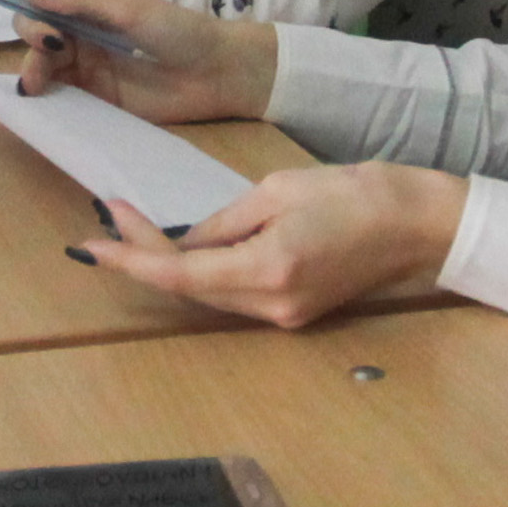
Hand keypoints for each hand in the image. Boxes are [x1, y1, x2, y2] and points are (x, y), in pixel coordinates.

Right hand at [6, 0, 271, 122]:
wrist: (217, 71)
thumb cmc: (177, 30)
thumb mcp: (128, 8)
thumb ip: (80, 2)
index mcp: (89, 13)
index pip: (43, 14)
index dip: (32, 22)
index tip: (43, 35)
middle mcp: (84, 42)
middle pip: (38, 45)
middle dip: (32, 52)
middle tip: (43, 65)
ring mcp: (91, 75)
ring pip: (46, 74)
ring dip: (34, 77)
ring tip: (36, 88)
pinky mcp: (101, 105)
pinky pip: (67, 102)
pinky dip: (50, 103)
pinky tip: (42, 106)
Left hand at [60, 163, 464, 329]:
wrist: (416, 223)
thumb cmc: (355, 193)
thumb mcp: (276, 191)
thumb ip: (222, 222)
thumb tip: (180, 241)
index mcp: (268, 269)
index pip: (179, 273)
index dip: (130, 259)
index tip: (91, 243)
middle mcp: (271, 305)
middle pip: (187, 288)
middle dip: (144, 253)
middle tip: (113, 214)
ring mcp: (284, 315)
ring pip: (206, 294)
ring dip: (170, 263)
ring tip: (135, 225)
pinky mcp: (294, 312)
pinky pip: (232, 294)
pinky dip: (203, 271)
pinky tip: (185, 245)